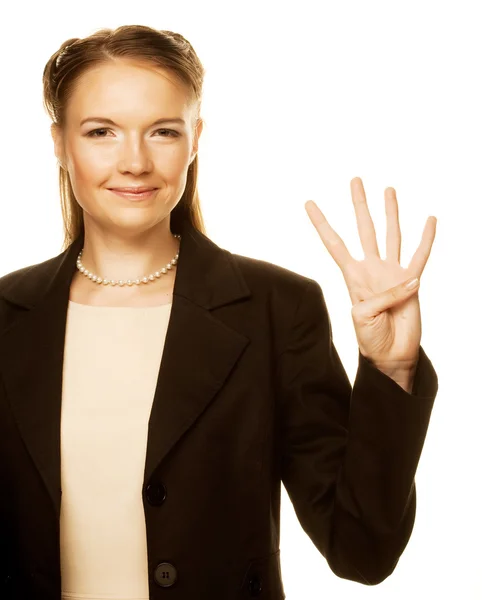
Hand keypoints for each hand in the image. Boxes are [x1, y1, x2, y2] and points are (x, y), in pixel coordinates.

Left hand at [304, 177, 436, 370]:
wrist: (391, 354)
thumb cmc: (370, 339)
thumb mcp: (362, 317)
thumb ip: (381, 297)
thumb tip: (409, 282)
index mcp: (353, 276)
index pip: (334, 243)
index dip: (321, 223)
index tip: (309, 203)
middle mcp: (371, 268)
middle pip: (364, 229)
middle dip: (358, 205)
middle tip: (355, 181)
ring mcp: (392, 273)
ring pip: (391, 234)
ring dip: (390, 212)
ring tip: (388, 190)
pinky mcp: (412, 282)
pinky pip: (420, 256)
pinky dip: (426, 239)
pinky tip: (429, 220)